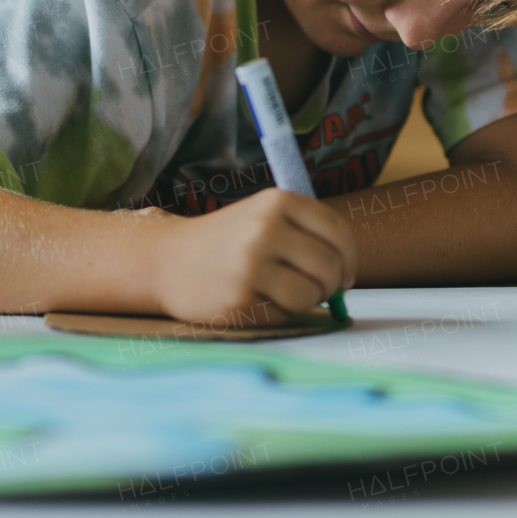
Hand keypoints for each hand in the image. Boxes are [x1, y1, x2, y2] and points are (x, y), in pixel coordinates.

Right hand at [152, 189, 356, 329]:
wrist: (167, 260)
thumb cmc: (226, 242)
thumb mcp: (263, 218)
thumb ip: (306, 235)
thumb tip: (347, 275)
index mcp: (276, 202)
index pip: (337, 232)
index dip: (349, 259)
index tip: (345, 274)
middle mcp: (265, 228)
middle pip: (329, 266)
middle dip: (330, 285)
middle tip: (316, 289)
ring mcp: (251, 265)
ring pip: (311, 295)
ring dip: (306, 302)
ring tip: (283, 294)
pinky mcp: (240, 299)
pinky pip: (284, 315)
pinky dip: (279, 313)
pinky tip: (256, 300)